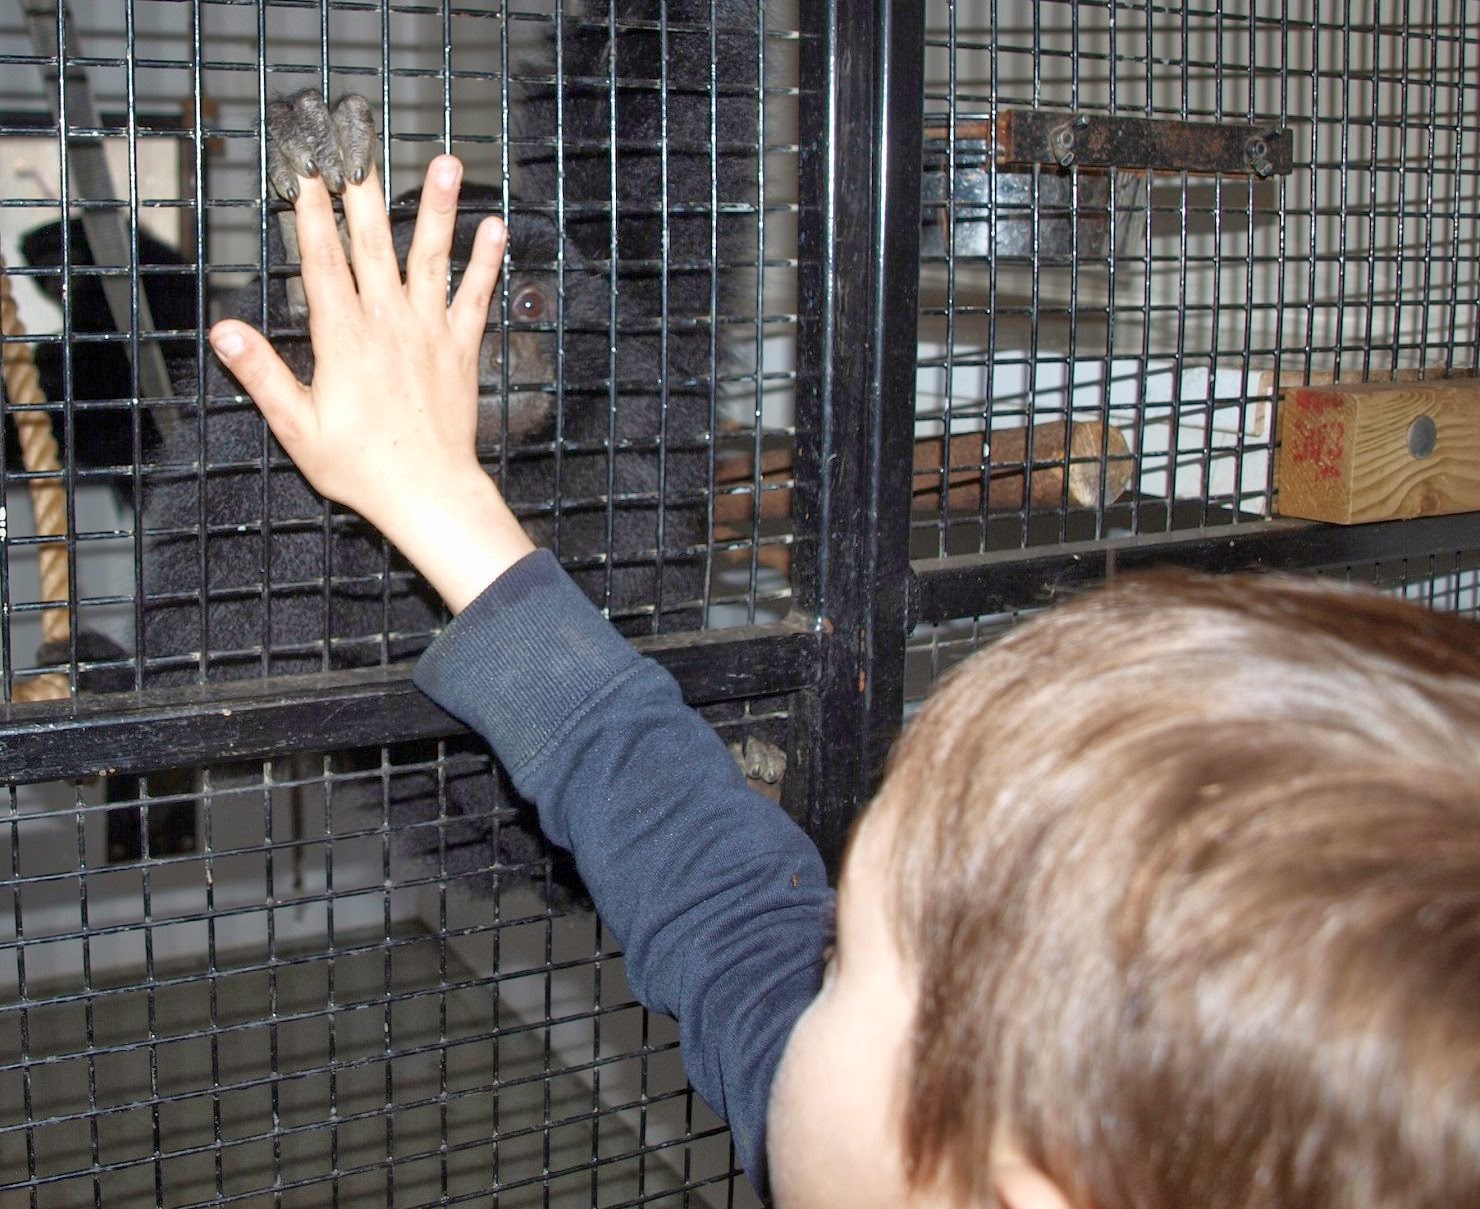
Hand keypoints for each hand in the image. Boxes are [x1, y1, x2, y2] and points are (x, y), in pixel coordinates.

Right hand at [208, 154, 534, 611]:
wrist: (429, 493)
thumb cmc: (360, 466)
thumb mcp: (297, 426)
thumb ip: (262, 374)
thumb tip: (223, 330)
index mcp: (342, 337)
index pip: (321, 259)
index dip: (310, 211)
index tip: (303, 167)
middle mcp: (387, 322)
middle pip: (373, 242)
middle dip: (362, 187)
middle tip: (359, 139)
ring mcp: (428, 331)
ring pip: (430, 257)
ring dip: (437, 208)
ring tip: (446, 162)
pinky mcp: (461, 348)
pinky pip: (476, 296)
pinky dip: (486, 262)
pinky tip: (495, 227)